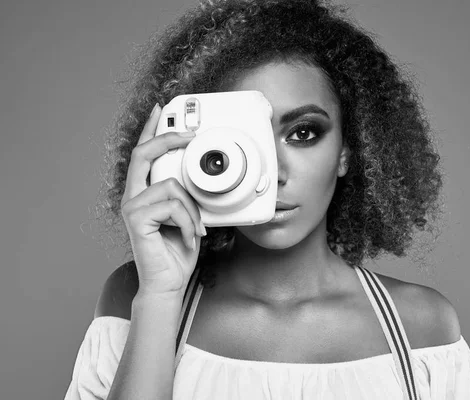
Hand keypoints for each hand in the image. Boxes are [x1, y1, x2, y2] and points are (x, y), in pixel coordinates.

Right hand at [120, 103, 205, 296]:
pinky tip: (188, 236)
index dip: (152, 130)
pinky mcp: (136, 219)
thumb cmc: (178, 250)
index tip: (161, 111)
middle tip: (191, 134)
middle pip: (144, 154)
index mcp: (146, 192)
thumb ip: (187, 194)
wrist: (170, 281)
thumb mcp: (189, 215)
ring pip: (172, 186)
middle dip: (168, 137)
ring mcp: (133, 207)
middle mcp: (135, 196)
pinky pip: (173, 205)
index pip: (144, 154)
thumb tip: (199, 176)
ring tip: (195, 229)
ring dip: (193, 210)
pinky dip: (189, 222)